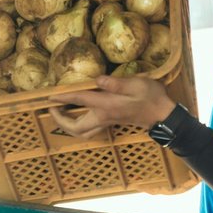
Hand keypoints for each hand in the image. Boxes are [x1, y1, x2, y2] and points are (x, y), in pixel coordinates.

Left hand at [48, 75, 175, 138]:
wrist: (163, 114)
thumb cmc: (151, 97)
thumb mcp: (136, 85)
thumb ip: (115, 83)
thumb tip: (97, 80)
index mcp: (107, 106)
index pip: (79, 101)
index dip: (63, 97)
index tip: (50, 95)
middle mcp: (103, 117)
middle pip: (75, 127)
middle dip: (60, 120)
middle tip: (52, 107)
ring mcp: (107, 122)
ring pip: (81, 132)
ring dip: (68, 125)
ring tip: (60, 112)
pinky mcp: (110, 122)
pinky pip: (88, 129)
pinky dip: (78, 124)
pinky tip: (77, 114)